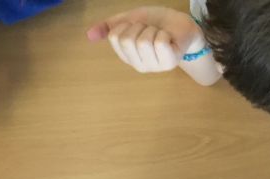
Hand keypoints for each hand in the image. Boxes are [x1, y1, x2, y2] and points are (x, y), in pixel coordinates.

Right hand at [86, 7, 203, 72]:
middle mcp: (140, 65)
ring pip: (143, 41)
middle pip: (127, 39)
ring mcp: (155, 66)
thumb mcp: (129, 21)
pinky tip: (168, 39)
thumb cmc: (156, 24)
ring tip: (160, 34)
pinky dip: (164, 33)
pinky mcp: (169, 63)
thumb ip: (109, 27)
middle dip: (140, 27)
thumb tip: (89, 35)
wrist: (180, 24)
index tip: (138, 27)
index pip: (115, 36)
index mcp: (128, 56)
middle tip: (150, 30)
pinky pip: (159, 42)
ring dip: (152, 29)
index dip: (127, 24)